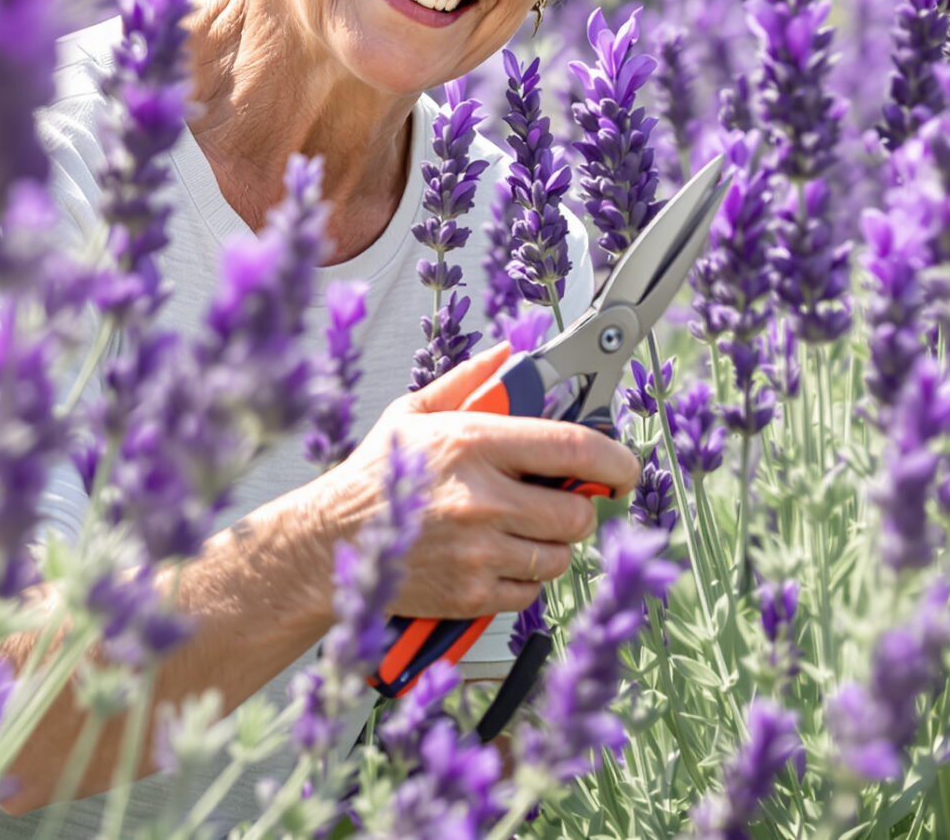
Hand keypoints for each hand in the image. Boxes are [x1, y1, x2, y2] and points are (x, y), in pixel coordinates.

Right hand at [312, 358, 640, 620]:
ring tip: (514, 530)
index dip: (615, 459)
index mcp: (474, 443)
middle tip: (554, 502)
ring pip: (558, 555)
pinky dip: (521, 579)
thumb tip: (509, 354)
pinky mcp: (471, 594)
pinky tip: (491, 558)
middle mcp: (482, 498)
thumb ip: (469, 383)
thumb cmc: (372, 479)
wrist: (326, 545)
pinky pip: (530, 591)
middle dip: (575, 508)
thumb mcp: (414, 414)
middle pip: (576, 512)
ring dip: (548, 545)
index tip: (624, 467)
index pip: (574, 448)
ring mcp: (479, 550)